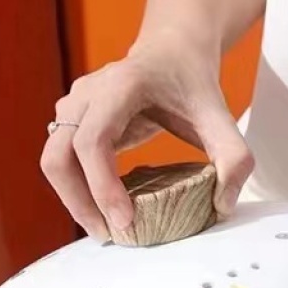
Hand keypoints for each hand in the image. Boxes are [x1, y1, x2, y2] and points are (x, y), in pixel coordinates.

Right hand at [41, 34, 253, 240]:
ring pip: (53, 161)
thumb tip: (224, 205)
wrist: (172, 51)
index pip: (93, 141)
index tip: (124, 222)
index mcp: (119, 87)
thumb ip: (233, 158)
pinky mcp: (70, 120)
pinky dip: (76, 189)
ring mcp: (72, 106)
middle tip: (109, 236)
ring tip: (105, 229)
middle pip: (59, 156)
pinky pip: (61, 161)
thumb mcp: (221, 116)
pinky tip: (103, 210)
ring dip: (73, 200)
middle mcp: (86, 94)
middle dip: (79, 203)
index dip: (102, 186)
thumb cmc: (192, 83)